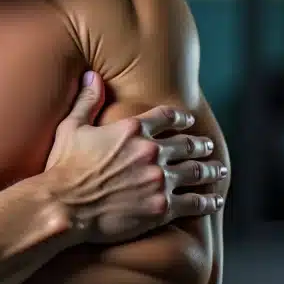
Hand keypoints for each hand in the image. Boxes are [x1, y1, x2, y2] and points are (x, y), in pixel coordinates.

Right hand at [41, 71, 226, 243]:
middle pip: (187, 144)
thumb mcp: (72, 127)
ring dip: (210, 169)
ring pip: (196, 171)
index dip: (181, 118)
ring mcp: (159, 180)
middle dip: (201, 145)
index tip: (189, 122)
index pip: (167, 117)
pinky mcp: (162, 207)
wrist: (64, 206)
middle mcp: (151, 151)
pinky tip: (216, 199)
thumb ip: (87, 101)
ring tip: (218, 169)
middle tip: (208, 146)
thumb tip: (92, 76)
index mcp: (132, 129)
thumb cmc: (64, 167)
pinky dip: (209, 200)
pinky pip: (195, 202)